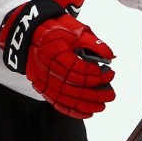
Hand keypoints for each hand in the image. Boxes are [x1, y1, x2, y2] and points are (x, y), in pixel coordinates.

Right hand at [0, 0, 115, 118]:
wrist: (30, 32)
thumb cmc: (55, 28)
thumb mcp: (77, 30)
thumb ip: (94, 44)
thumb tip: (110, 57)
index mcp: (56, 53)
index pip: (78, 71)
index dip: (96, 75)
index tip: (110, 74)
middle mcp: (47, 68)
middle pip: (73, 87)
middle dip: (95, 93)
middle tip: (111, 93)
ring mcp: (42, 79)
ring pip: (66, 98)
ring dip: (86, 104)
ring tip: (102, 104)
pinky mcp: (40, 85)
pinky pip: (56, 102)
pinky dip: (71, 110)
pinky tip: (86, 112)